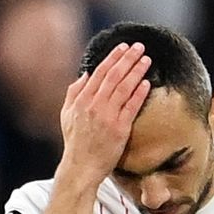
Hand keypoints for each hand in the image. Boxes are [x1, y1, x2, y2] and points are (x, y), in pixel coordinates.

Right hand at [57, 42, 151, 187]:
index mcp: (82, 100)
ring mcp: (107, 116)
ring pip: (123, 88)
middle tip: (140, 47)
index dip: (113, 58)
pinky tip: (147, 83)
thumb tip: (86, 74)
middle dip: (127, 59)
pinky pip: (131, 107)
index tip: (123, 47)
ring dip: (136, 71)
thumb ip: (74, 93)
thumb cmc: (76, 142)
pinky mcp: (119, 129)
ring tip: (147, 59)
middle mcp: (94, 105)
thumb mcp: (67, 115)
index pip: (100, 73)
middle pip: (113, 76)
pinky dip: (139, 93)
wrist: (81, 167)